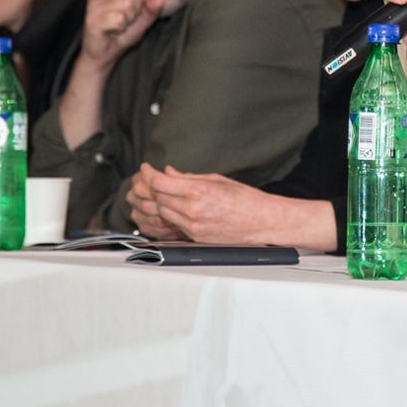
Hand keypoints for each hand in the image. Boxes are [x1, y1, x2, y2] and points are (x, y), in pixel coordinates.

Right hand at [82, 0, 164, 67]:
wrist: (104, 54)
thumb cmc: (122, 33)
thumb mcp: (142, 19)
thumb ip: (152, 8)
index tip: (131, 10)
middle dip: (135, 9)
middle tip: (124, 19)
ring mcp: (92, 3)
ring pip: (128, 3)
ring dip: (128, 19)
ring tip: (118, 25)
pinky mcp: (91, 18)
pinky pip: (119, 19)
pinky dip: (121, 28)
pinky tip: (112, 31)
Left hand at [137, 165, 283, 243]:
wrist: (261, 222)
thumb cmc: (245, 199)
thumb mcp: (217, 180)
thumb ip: (189, 177)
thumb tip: (169, 173)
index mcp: (199, 191)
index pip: (160, 183)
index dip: (148, 174)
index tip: (146, 169)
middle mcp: (193, 210)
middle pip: (157, 198)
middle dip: (150, 187)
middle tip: (149, 179)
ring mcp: (193, 226)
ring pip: (161, 213)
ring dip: (157, 202)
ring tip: (159, 192)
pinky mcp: (195, 237)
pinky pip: (173, 225)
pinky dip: (168, 215)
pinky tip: (172, 207)